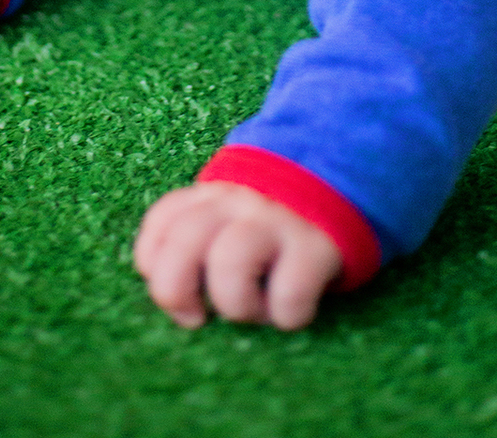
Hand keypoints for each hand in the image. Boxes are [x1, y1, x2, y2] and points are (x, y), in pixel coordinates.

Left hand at [134, 181, 341, 330]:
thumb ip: (199, 238)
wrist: (342, 178)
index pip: (162, 222)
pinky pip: (289, 293)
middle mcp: (239, 201)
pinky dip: (287, 315)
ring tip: (255, 310)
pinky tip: (292, 308)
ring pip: (230, 264)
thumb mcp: (231, 214)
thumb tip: (178, 299)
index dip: (154, 265)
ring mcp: (277, 219)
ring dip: (236, 305)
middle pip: (183, 242)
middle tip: (197, 317)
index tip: (180, 293)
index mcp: (212, 195)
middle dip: (176, 293)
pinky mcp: (317, 245)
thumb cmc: (272, 220)